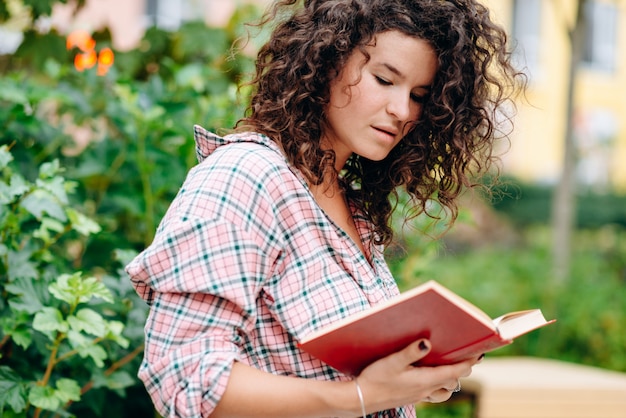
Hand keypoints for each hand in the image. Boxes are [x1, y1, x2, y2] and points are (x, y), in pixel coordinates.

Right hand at [355, 339, 479, 411]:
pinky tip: (431, 376)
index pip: (454, 371)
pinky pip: (434, 393)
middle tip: (468, 356)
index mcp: (425, 380)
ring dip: (451, 379)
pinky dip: (439, 385)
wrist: (362, 399)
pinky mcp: (412, 396)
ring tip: (452, 366)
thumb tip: (428, 342)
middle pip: (453, 380)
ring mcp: (419, 395)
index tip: (479, 354)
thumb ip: (411, 351)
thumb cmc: (375, 378)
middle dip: (463, 369)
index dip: (468, 363)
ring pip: (445, 390)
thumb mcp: (392, 362)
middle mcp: (426, 389)